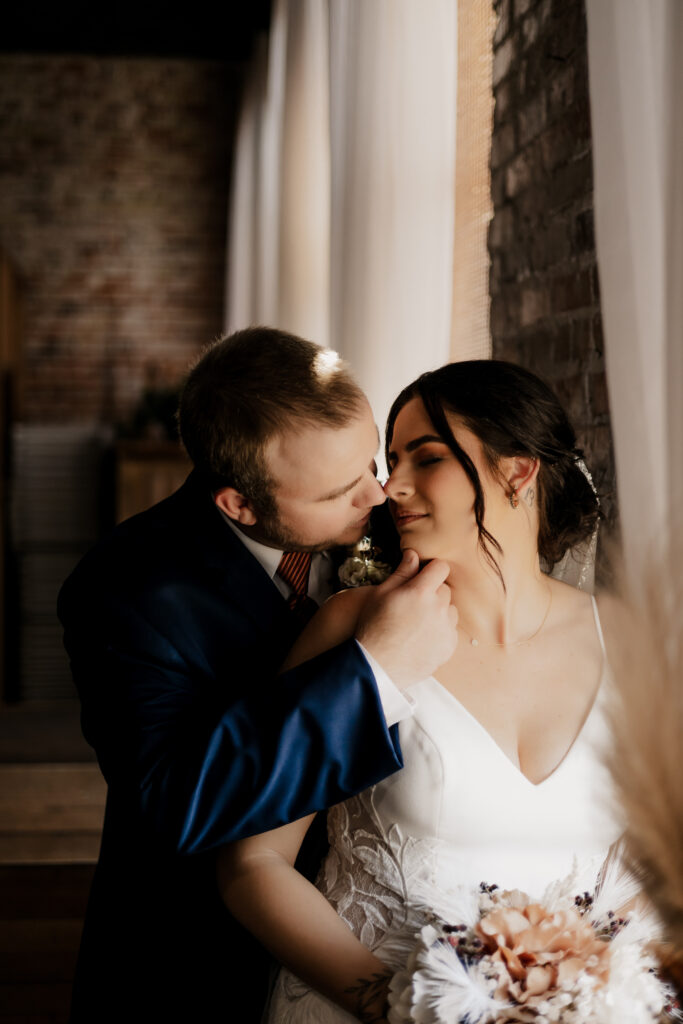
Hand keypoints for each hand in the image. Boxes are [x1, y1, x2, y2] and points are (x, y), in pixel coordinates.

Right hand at [355, 549, 457, 687]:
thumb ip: (402, 573)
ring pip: (450, 610)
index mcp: (421, 592)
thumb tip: (413, 554)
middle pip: (445, 590)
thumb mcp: (380, 594)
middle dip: (432, 593)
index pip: (441, 567)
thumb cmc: (373, 627)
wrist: (376, 665)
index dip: (431, 570)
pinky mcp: (449, 647)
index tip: (423, 577)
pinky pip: (450, 630)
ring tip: (417, 623)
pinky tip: (422, 637)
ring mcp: (446, 629)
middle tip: (413, 605)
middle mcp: (438, 608)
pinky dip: (440, 631)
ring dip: (439, 612)